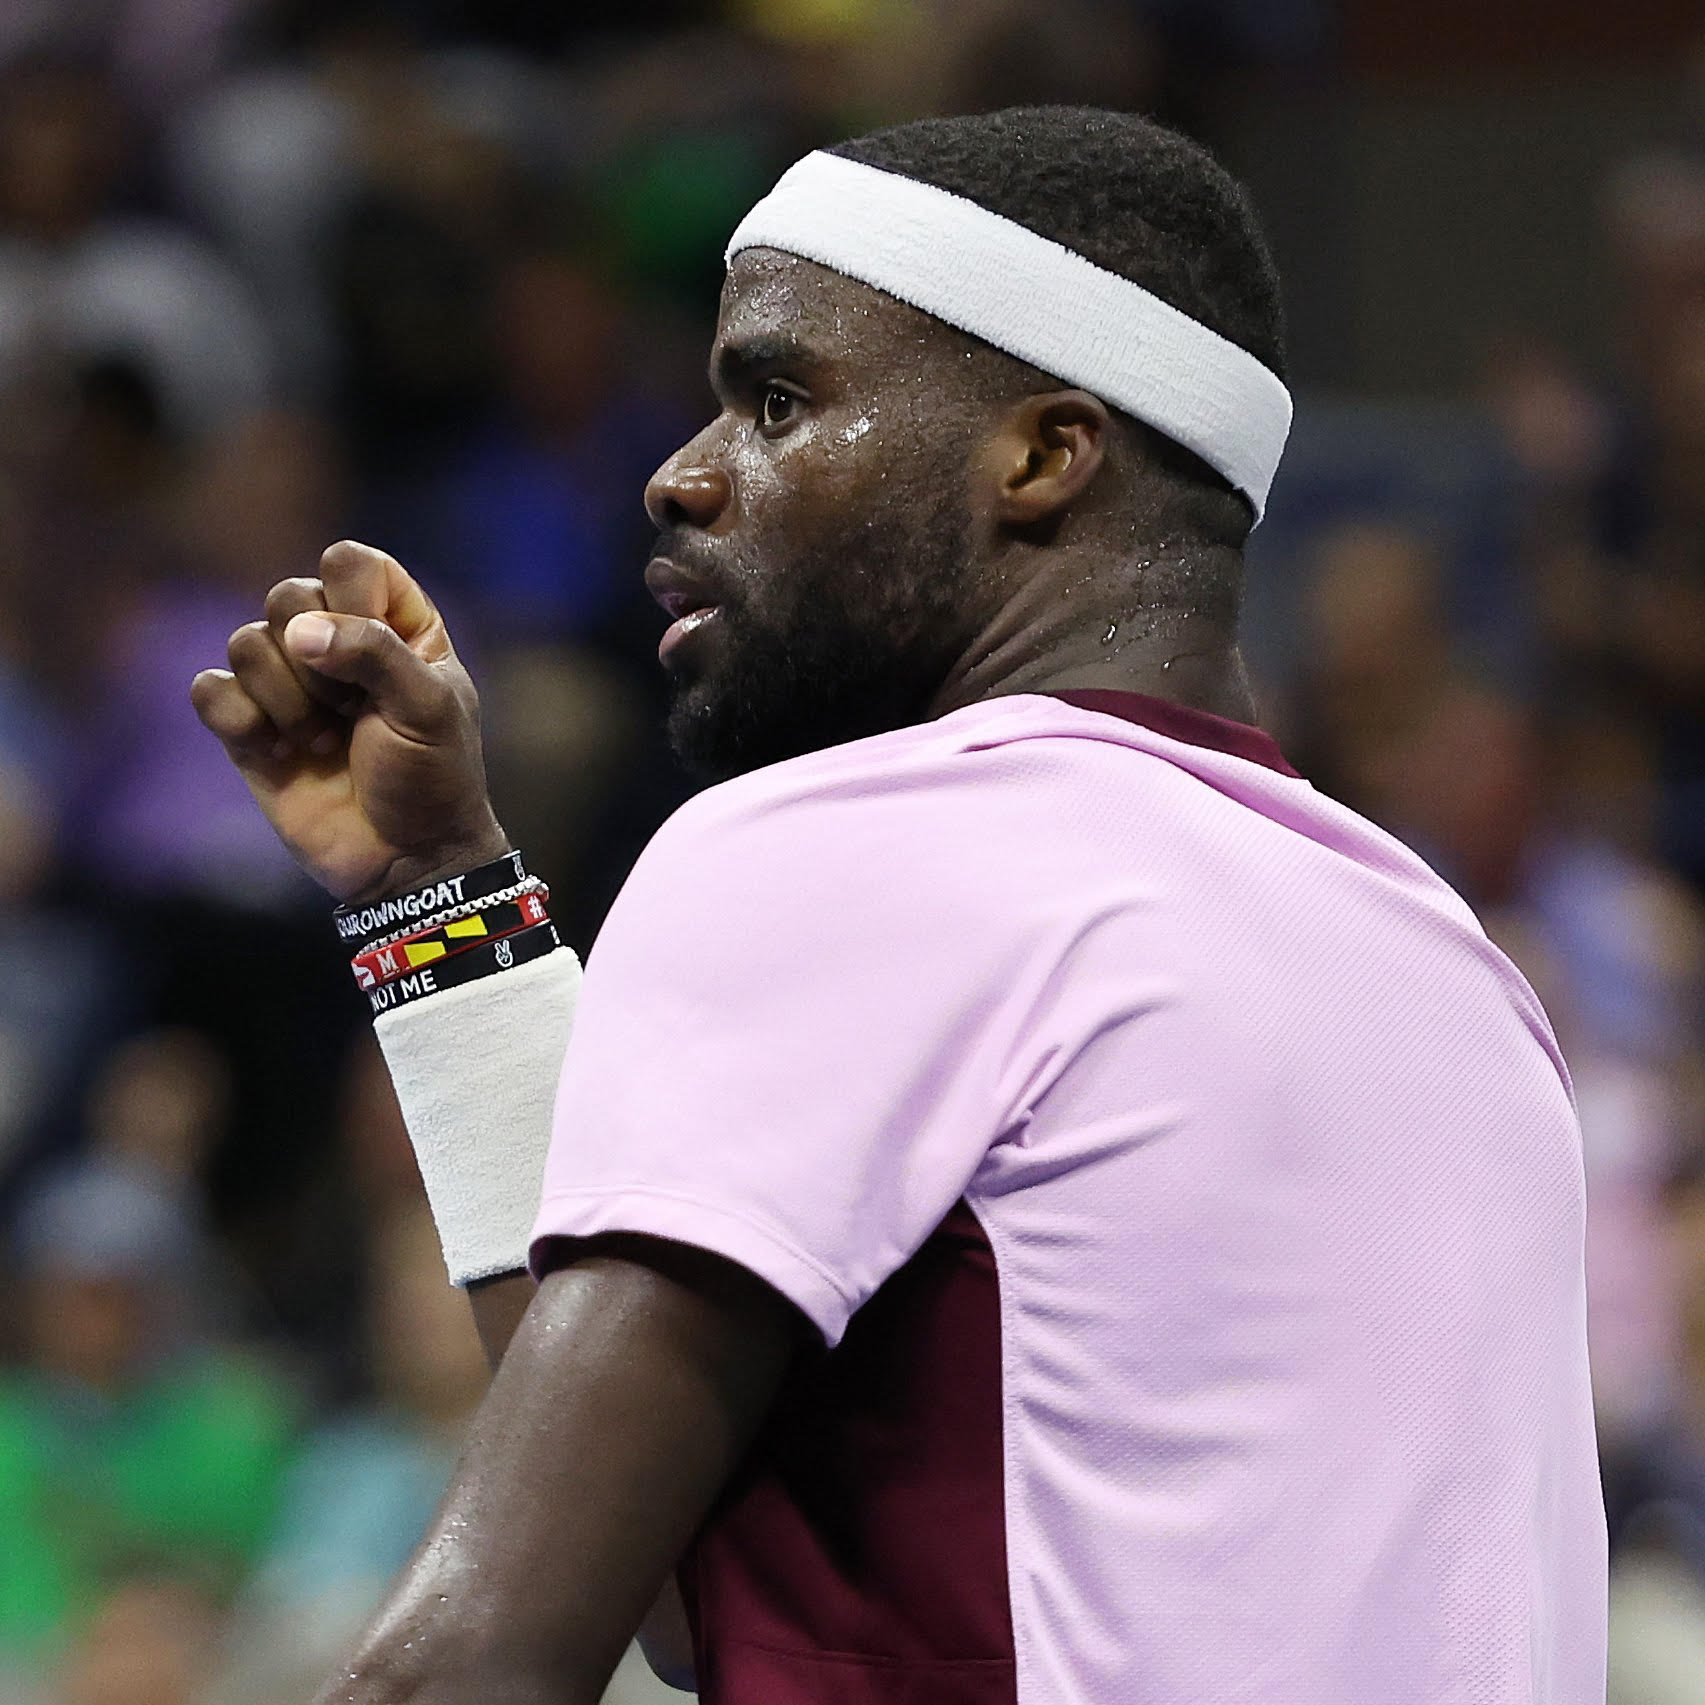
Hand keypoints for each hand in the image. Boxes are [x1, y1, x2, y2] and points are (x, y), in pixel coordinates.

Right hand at [191, 540, 508, 903]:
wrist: (406, 860)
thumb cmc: (433, 777)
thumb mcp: (428, 706)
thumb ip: (373, 650)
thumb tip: (300, 631)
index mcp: (394, 624)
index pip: (350, 562)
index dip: (352, 597)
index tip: (378, 648)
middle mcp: (337, 643)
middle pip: (288, 594)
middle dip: (316, 656)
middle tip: (352, 709)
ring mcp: (290, 685)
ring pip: (247, 642)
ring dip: (287, 699)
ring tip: (324, 741)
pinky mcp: (249, 729)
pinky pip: (210, 691)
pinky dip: (240, 720)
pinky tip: (281, 752)